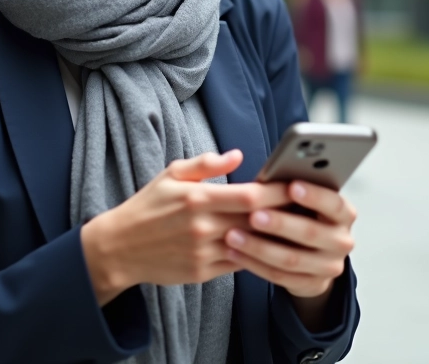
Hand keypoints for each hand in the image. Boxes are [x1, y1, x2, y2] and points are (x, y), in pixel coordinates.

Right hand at [80, 150, 289, 306]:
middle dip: (285, 213)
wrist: (119, 248)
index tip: (297, 184)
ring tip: (299, 227)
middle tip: (309, 205)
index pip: (250, 196)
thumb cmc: (147, 205)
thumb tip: (238, 155)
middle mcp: (203, 227)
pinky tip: (273, 246)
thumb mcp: (171, 175)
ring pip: (252, 246)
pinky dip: (257, 255)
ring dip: (276, 238)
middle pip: (257, 221)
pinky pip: (239, 264)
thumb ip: (206, 164)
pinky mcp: (202, 273)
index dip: (278, 191)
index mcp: (198, 199)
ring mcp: (203, 253)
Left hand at [224, 180, 355, 319]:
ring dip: (259, 247)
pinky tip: (235, 253)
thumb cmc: (304, 215)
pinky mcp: (313, 285)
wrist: (315, 254)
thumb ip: (293, 189)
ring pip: (292, 259)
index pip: (334, 204)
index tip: (291, 186)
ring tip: (234, 235)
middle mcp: (342, 241)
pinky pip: (280, 276)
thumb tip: (269, 178)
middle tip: (254, 215)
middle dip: (280, 224)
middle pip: (311, 233)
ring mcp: (329, 266)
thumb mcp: (306, 200)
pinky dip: (255, 264)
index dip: (314, 196)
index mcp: (344, 214)